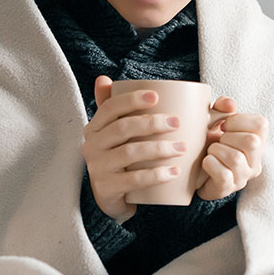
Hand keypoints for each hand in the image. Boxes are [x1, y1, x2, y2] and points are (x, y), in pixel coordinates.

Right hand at [81, 75, 185, 221]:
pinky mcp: (107, 188)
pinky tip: (174, 171)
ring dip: (159, 148)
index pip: (109, 108)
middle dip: (151, 123)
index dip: (131, 100)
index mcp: (95, 128)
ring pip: (129, 153)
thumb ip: (113, 108)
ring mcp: (98, 168)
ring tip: (181, 147)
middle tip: (176, 122)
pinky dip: (156, 175)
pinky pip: (134, 179)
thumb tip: (104, 78)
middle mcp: (92, 146)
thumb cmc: (118, 158)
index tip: (156, 97)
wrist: (109, 196)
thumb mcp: (113, 133)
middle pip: (122, 128)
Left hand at [195, 96, 265, 199]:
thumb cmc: (206, 142)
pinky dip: (210, 164)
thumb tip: (230, 104)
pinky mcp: (227, 189)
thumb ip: (222, 108)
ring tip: (210, 151)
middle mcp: (255, 162)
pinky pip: (223, 174)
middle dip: (228, 137)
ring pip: (236, 158)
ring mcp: (243, 177)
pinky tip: (206, 162)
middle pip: (252, 142)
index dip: (239, 120)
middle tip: (217, 140)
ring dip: (216, 150)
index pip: (261, 124)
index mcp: (257, 142)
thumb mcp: (213, 121)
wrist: (189, 170)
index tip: (224, 125)